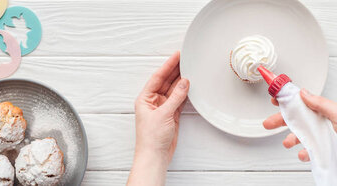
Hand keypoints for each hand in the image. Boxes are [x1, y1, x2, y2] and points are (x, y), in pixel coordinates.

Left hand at [127, 51, 189, 185]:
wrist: (155, 155)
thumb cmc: (151, 138)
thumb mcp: (164, 114)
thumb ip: (175, 97)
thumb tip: (184, 82)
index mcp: (145, 98)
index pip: (158, 77)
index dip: (168, 65)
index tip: (177, 55)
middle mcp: (153, 101)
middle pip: (166, 81)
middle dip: (175, 70)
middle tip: (186, 58)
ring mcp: (163, 107)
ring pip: (174, 90)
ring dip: (181, 80)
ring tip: (191, 68)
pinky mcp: (171, 114)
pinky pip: (179, 99)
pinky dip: (185, 93)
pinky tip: (191, 85)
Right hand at [263, 89, 336, 184]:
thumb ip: (320, 103)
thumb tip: (303, 93)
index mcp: (326, 110)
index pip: (303, 101)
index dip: (289, 99)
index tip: (275, 97)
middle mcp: (323, 123)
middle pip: (297, 119)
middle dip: (282, 120)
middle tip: (269, 123)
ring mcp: (322, 137)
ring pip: (301, 136)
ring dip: (291, 138)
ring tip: (287, 143)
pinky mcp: (323, 151)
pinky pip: (308, 150)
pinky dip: (303, 152)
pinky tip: (304, 154)